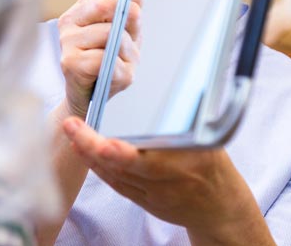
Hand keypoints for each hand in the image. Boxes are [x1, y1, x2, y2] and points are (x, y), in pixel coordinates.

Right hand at [58, 0, 143, 118]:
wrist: (89, 97)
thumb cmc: (107, 62)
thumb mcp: (125, 33)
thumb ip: (131, 10)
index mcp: (83, 7)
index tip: (132, 8)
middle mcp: (70, 20)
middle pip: (105, 4)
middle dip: (129, 21)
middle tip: (130, 36)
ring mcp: (67, 41)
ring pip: (109, 33)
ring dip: (126, 50)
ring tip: (121, 60)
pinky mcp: (70, 63)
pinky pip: (104, 59)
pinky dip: (118, 68)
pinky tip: (114, 73)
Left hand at [63, 117, 275, 245]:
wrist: (218, 206)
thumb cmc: (213, 164)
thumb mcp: (209, 140)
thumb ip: (188, 119)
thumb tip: (173, 84)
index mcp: (185, 164)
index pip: (150, 161)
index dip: (125, 154)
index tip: (106, 143)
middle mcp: (165, 182)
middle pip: (123, 168)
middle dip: (93, 148)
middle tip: (72, 127)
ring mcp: (152, 195)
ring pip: (114, 176)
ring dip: (90, 154)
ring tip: (71, 132)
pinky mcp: (143, 201)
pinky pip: (116, 184)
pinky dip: (98, 167)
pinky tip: (83, 150)